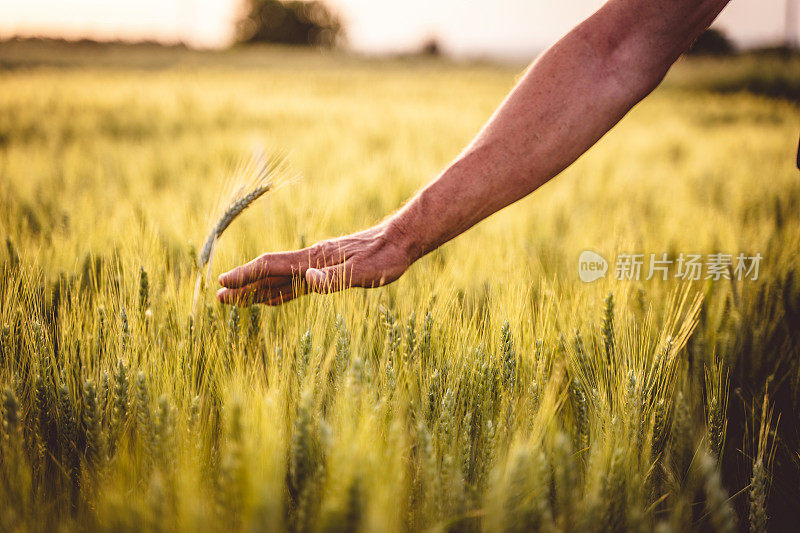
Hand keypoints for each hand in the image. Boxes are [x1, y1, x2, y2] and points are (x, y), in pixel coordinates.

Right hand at [216, 224, 412, 304]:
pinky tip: (270, 299)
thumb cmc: (385, 258)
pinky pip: (295, 283)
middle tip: (219, 298)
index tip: (224, 283)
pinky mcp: (326, 271)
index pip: (272, 266)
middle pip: (269, 274)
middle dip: (244, 286)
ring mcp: (316, 265)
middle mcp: (310, 261)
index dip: (247, 276)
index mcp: (313, 260)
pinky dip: (278, 291)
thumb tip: (306, 279)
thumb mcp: (364, 272)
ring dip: (257, 289)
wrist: (399, 241)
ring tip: (235, 300)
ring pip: (279, 279)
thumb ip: (334, 278)